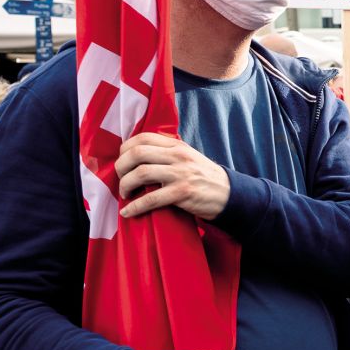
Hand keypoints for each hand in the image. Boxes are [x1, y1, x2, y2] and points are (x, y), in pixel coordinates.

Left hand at [115, 132, 230, 219]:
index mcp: (177, 145)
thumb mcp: (188, 157)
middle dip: (121, 168)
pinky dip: (135, 206)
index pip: (142, 137)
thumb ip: (167, 153)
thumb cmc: (204, 177)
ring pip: (140, 173)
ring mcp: (181, 174)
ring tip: (125, 194)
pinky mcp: (183, 193)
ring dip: (125, 185)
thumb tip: (136, 156)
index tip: (122, 162)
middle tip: (121, 179)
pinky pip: (151, 199)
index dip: (125, 149)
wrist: (229, 194)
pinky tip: (128, 212)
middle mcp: (178, 156)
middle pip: (137, 154)